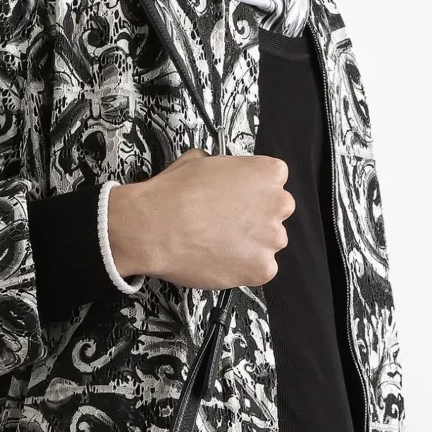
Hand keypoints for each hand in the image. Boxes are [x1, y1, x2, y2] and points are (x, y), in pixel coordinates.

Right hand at [108, 148, 294, 288]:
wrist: (153, 228)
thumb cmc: (173, 192)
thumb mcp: (200, 161)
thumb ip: (225, 170)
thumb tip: (220, 176)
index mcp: (268, 173)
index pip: (274, 180)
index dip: (253, 191)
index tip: (237, 199)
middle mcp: (278, 204)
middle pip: (277, 213)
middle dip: (258, 218)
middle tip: (228, 224)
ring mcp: (272, 239)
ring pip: (269, 244)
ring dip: (251, 245)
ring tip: (218, 245)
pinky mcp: (262, 269)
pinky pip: (261, 270)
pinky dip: (243, 269)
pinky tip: (219, 261)